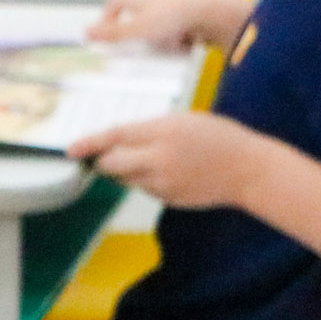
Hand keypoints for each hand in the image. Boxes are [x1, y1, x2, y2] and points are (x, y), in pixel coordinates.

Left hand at [68, 112, 267, 209]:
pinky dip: (148, 181)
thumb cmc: (220, 138)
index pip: (115, 136)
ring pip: (126, 179)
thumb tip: (120, 142)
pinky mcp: (167, 198)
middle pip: (111, 164)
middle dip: (105, 160)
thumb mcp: (185, 121)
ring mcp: (162, 182)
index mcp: (163, 131)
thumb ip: (151, 130)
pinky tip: (173, 173)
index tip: (71, 149)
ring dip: (130, 170)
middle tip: (109, 155)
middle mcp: (158, 158)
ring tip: (160, 160)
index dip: (90, 143)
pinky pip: (145, 189)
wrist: (249, 170)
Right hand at [88, 0, 247, 51]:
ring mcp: (168, 1)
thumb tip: (85, 32)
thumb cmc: (171, 16)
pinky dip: (174, 38)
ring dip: (158, 40)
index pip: (113, 5)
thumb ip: (110, 34)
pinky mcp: (184, 10)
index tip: (108, 39)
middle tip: (141, 48)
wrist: (208, 10)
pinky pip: (172, 28)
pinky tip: (181, 43)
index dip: (108, 22)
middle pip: (134, 19)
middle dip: (138, 37)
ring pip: (154, 26)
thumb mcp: (135, 30)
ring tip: (167, 45)